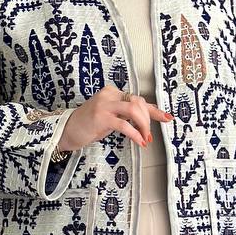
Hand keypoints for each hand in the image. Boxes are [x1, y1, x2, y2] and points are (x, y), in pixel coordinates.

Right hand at [58, 85, 173, 151]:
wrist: (67, 130)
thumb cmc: (89, 124)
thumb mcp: (111, 117)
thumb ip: (126, 115)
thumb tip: (148, 118)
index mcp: (113, 92)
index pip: (138, 100)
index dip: (155, 110)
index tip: (168, 118)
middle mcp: (109, 94)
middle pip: (138, 103)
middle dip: (148, 121)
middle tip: (148, 136)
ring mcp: (104, 105)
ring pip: (133, 110)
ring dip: (143, 126)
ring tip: (144, 138)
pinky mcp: (101, 117)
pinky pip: (124, 124)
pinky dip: (135, 134)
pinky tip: (139, 142)